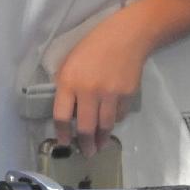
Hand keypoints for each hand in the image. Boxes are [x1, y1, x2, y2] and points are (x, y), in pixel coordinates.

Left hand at [47, 15, 152, 144]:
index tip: (63, 142)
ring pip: (104, 126)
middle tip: (86, 153)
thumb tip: (70, 113)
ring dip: (101, 140)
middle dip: (85, 144)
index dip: (62, 133)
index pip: (61, 116)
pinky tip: (111, 124)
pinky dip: (114, 122)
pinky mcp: (127, 95)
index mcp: (69, 82)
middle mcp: (89, 91)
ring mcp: (110, 94)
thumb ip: (67, 87)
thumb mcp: (70, 63)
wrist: (127, 36)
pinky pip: (118, 115)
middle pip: (85, 127)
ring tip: (99, 147)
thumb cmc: (92, 46)